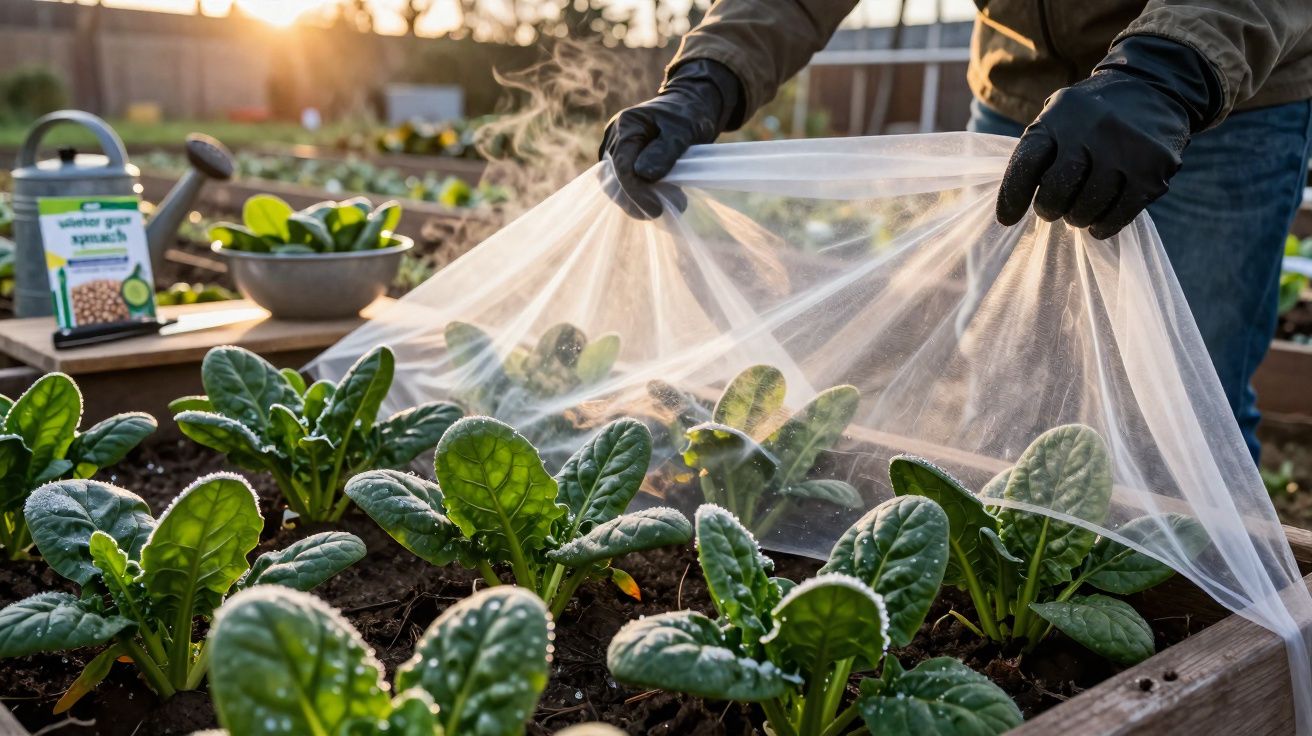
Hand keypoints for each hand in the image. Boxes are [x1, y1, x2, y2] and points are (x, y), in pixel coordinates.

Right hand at [599, 59, 743, 217]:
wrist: (689, 106)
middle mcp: (613, 138)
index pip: (622, 166)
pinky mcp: (622, 160)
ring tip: (667, 204)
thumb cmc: (688, 115)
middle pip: (614, 179)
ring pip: (615, 185)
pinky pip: (624, 184)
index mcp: (625, 125)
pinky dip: (640, 196)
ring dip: (637, 201)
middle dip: (636, 200)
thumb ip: (664, 151)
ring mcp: (615, 150)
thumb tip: (642, 175)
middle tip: (664, 210)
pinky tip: (660, 199)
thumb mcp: (683, 130)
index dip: (636, 192)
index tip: (656, 209)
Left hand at [996, 36, 1221, 238]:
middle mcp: (1093, 129)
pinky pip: (1119, 215)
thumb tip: (1013, 205)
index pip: (1026, 163)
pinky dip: (1104, 225)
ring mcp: (1126, 149)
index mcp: (1060, 116)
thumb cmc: (1093, 115)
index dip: (1011, 196)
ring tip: (1079, 210)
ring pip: (1087, 208)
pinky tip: (1099, 222)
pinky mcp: (1154, 170)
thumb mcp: (1059, 116)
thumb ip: (1038, 150)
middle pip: (1057, 192)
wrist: (1155, 86)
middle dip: (1049, 208)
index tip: (1007, 218)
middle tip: (1053, 209)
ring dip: (1078, 218)